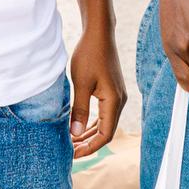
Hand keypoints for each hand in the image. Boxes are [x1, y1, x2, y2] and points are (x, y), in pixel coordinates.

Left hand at [68, 24, 126, 156]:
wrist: (99, 34)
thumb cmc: (89, 55)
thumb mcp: (81, 84)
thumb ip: (78, 110)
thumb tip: (75, 135)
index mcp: (113, 101)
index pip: (105, 135)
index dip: (90, 148)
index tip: (73, 154)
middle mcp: (119, 101)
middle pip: (106, 132)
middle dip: (88, 143)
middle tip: (69, 151)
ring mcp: (117, 96)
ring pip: (104, 123)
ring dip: (89, 134)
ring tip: (72, 142)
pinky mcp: (112, 91)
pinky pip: (103, 114)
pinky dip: (92, 123)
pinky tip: (79, 127)